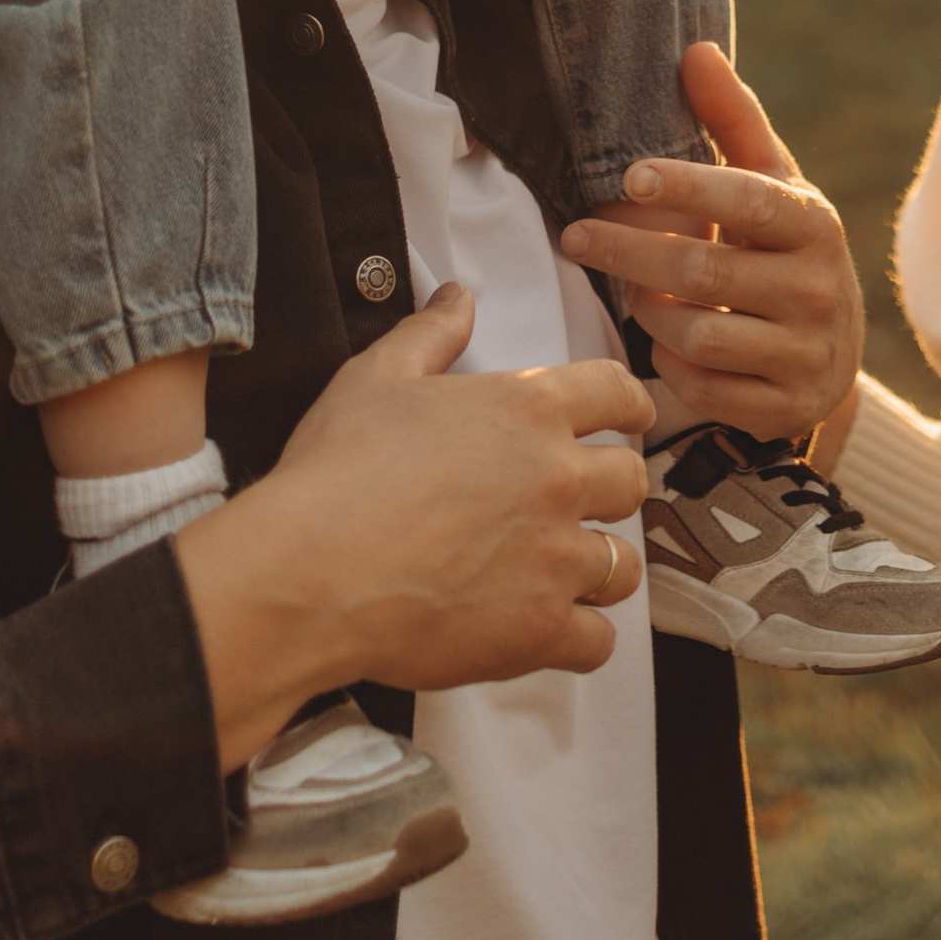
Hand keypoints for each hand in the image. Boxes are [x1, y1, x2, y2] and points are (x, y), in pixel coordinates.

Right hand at [173, 288, 652, 769]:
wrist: (308, 572)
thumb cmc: (336, 474)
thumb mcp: (377, 378)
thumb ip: (430, 333)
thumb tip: (457, 298)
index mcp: (527, 407)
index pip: (617, 391)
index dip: (630, 404)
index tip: (631, 417)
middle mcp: (557, 477)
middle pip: (631, 481)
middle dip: (610, 491)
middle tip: (579, 504)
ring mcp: (555, 557)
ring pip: (623, 565)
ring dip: (599, 567)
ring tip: (563, 573)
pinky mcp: (539, 628)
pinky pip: (598, 642)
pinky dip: (579, 639)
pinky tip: (547, 630)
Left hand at [559, 42, 862, 441]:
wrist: (834, 349)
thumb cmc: (782, 247)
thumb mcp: (771, 184)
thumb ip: (732, 120)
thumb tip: (694, 49)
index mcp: (814, 224)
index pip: (746, 200)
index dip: (688, 187)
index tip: (628, 175)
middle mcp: (818, 289)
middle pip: (704, 273)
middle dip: (630, 252)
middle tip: (576, 235)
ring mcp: (805, 353)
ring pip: (699, 336)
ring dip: (649, 312)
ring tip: (632, 292)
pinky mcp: (787, 408)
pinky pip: (706, 390)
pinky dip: (670, 368)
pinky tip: (661, 345)